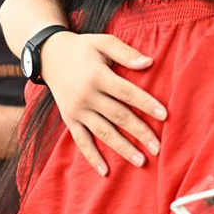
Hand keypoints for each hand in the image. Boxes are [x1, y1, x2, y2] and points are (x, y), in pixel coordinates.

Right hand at [41, 31, 166, 174]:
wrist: (48, 56)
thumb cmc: (83, 47)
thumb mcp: (103, 42)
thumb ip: (126, 53)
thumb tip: (149, 62)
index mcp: (98, 76)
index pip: (127, 93)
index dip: (146, 104)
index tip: (165, 115)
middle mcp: (87, 96)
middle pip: (118, 116)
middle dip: (140, 132)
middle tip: (158, 147)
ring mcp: (77, 110)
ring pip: (103, 132)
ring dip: (122, 148)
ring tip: (141, 161)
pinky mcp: (69, 120)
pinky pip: (81, 141)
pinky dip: (92, 157)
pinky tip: (105, 171)